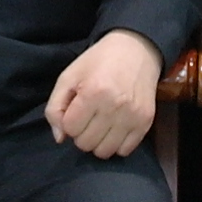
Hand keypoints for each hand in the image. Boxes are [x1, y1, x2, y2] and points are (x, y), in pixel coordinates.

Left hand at [46, 28, 165, 158]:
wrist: (136, 50)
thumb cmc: (98, 62)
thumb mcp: (68, 77)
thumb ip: (55, 108)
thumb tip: (60, 138)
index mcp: (92, 92)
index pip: (71, 129)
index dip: (69, 121)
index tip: (76, 109)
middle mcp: (114, 107)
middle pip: (86, 144)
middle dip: (81, 133)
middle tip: (88, 117)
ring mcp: (132, 116)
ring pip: (104, 152)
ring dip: (98, 142)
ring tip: (100, 124)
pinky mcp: (146, 122)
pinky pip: (125, 151)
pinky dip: (116, 144)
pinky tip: (115, 128)